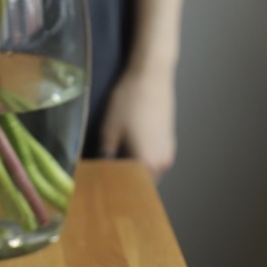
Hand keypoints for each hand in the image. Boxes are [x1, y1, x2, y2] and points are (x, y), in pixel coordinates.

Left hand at [99, 65, 176, 182]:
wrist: (151, 76)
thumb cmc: (128, 103)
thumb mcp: (109, 130)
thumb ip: (104, 156)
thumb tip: (98, 172)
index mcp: (148, 165)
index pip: (129, 190)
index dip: (113, 189)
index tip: (97, 186)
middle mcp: (163, 164)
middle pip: (140, 184)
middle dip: (123, 182)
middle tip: (102, 178)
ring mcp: (168, 152)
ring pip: (148, 171)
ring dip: (132, 171)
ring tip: (110, 164)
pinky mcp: (168, 141)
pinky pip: (153, 159)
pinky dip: (140, 160)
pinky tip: (125, 150)